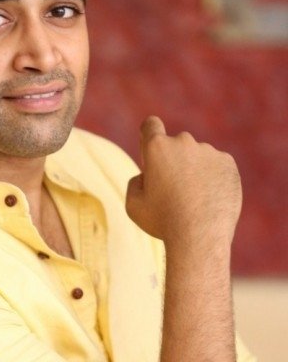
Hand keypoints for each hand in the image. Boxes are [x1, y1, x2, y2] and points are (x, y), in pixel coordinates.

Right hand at [126, 116, 241, 248]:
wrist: (200, 236)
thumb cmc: (162, 222)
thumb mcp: (133, 205)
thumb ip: (136, 183)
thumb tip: (145, 176)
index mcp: (157, 148)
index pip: (151, 125)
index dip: (149, 134)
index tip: (152, 148)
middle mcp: (183, 142)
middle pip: (175, 145)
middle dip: (173, 160)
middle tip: (173, 189)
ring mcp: (208, 151)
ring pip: (197, 156)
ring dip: (194, 170)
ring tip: (194, 200)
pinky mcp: (227, 163)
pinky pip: (216, 166)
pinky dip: (213, 178)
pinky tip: (209, 200)